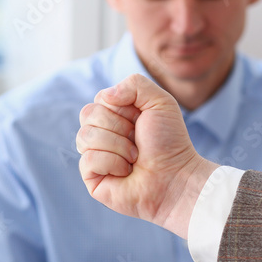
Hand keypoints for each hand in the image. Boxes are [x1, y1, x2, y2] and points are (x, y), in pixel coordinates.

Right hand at [76, 74, 216, 237]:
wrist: (176, 177)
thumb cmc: (169, 142)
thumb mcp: (160, 102)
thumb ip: (135, 84)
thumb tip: (105, 96)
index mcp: (114, 115)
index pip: (99, 99)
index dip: (121, 109)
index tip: (141, 122)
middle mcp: (101, 133)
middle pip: (87, 114)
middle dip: (119, 127)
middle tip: (138, 141)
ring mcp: (94, 154)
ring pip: (84, 136)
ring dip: (117, 146)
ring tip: (134, 158)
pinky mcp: (91, 177)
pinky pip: (88, 160)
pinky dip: (112, 163)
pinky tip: (125, 172)